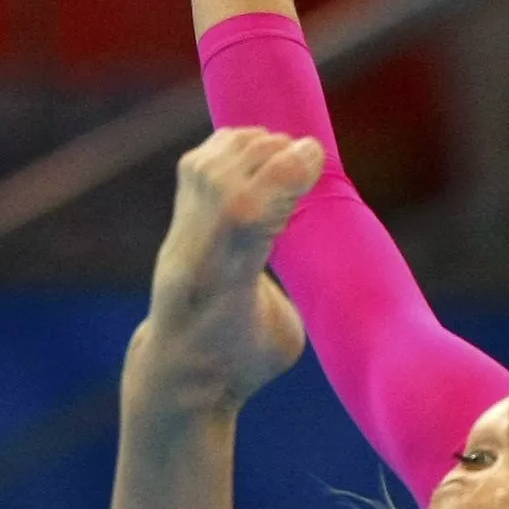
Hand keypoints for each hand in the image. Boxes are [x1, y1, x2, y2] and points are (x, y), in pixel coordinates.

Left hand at [133, 127, 321, 410]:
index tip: (317, 155)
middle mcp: (193, 249)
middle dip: (278, 155)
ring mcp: (182, 225)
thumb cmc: (243, 358)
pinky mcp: (180, 208)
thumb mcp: (283, 336)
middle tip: (311, 162)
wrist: (181, 362)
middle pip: (234, 171)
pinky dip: (243, 147)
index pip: (242, 212)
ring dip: (263, 149)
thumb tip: (328, 244)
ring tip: (291, 164)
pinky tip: (264, 160)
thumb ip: (298, 289)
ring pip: (223, 156)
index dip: (283, 175)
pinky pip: (213, 153)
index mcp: (222, 287)